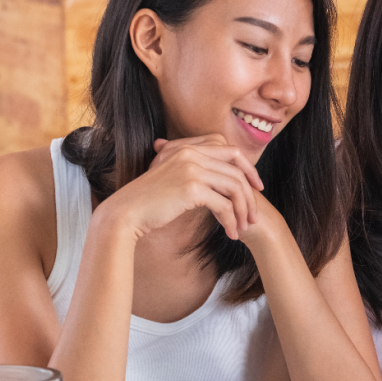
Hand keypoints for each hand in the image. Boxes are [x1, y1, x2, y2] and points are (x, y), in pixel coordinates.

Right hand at [97, 135, 264, 240]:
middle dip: (250, 193)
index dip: (247, 167)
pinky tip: (231, 233)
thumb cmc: (149, 201)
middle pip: (237, 169)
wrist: (125, 213)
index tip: (256, 187)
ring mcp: (191, 168)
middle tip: (254, 215)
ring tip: (244, 227)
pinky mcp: (191, 188)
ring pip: (234, 186)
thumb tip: (222, 184)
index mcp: (186, 147)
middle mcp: (190, 152)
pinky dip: (231, 220)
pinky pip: (224, 204)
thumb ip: (195, 173)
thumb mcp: (173, 178)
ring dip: (244, 209)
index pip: (229, 148)